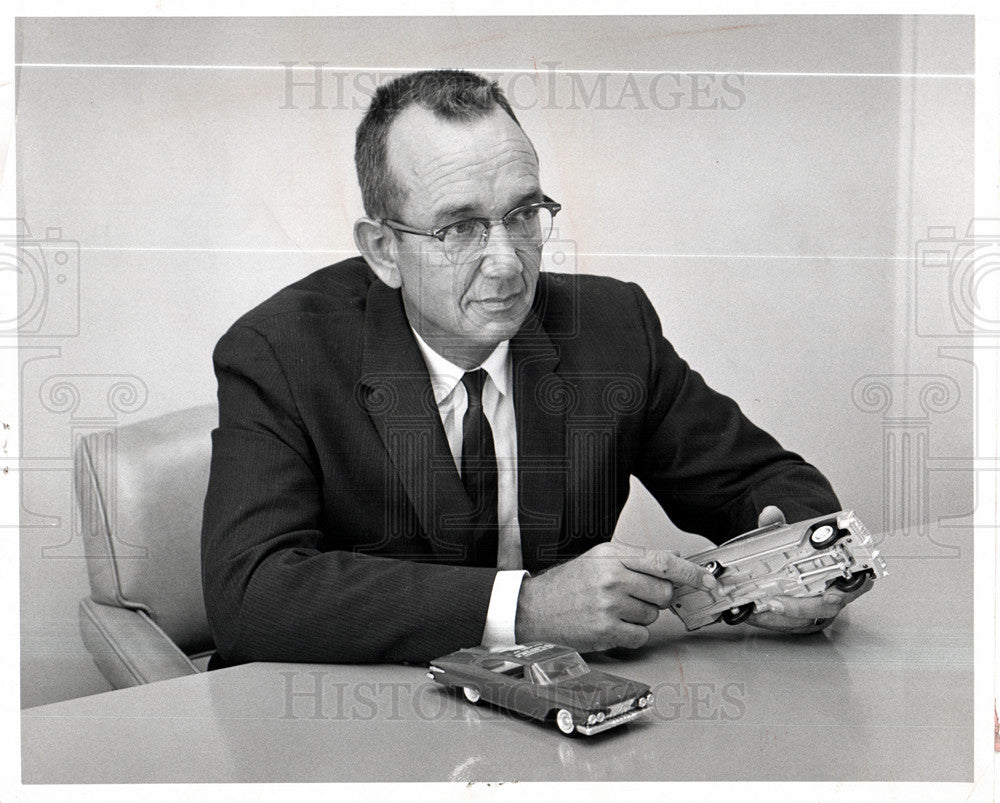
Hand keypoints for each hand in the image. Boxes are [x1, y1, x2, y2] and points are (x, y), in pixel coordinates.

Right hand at [514, 541, 717, 651]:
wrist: (535, 608)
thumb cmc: (568, 584)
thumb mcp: (598, 558)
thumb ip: (635, 559)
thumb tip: (673, 564)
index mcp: (612, 556)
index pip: (663, 562)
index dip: (691, 573)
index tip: (708, 580)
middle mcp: (612, 578)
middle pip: (663, 592)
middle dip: (656, 597)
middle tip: (634, 596)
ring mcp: (609, 606)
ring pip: (652, 616)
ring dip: (640, 616)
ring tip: (615, 609)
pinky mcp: (606, 631)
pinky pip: (640, 636)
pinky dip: (631, 634)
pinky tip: (612, 625)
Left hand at [747, 505, 874, 633]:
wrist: (797, 568)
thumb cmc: (802, 555)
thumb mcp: (791, 538)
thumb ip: (779, 526)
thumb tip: (769, 513)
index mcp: (842, 571)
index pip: (856, 583)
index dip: (847, 591)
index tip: (831, 595)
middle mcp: (836, 593)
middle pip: (826, 607)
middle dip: (800, 607)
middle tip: (776, 602)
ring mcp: (821, 609)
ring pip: (807, 620)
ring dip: (782, 617)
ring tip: (761, 609)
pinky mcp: (807, 620)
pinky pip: (793, 625)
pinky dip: (773, 621)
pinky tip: (756, 615)